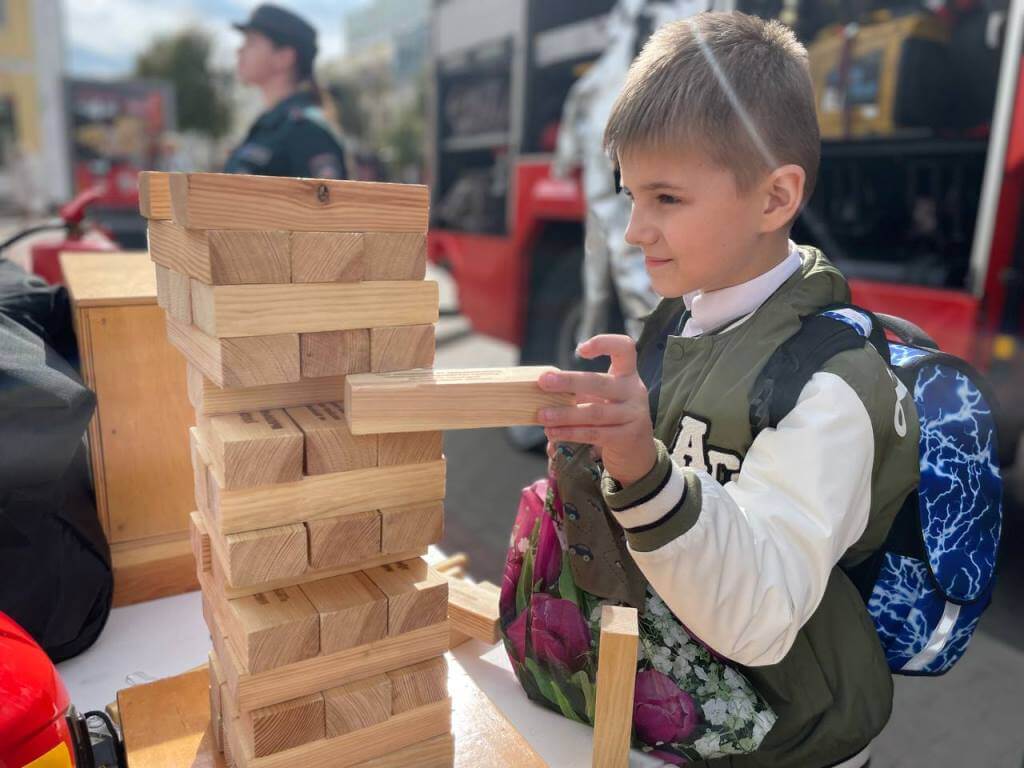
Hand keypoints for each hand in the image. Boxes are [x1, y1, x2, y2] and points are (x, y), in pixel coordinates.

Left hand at [537, 334, 655, 486]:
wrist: (638, 454)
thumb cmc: (612, 419)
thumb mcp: (603, 399)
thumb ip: (582, 392)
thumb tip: (542, 389)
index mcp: (628, 375)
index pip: (625, 348)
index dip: (604, 343)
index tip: (580, 350)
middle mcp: (634, 391)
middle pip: (600, 383)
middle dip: (569, 382)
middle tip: (543, 381)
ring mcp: (633, 415)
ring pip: (594, 412)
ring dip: (564, 414)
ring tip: (542, 415)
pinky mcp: (627, 437)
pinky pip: (595, 433)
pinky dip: (571, 433)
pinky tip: (553, 433)